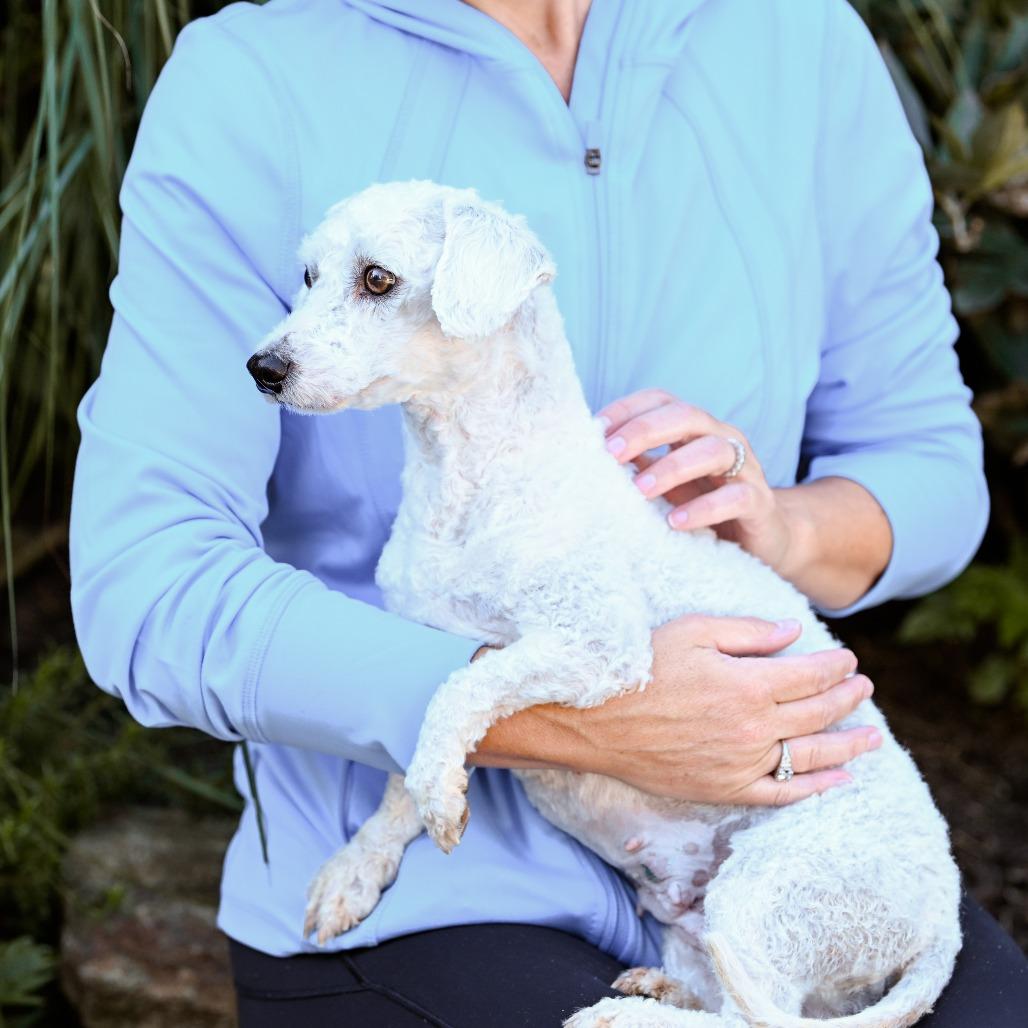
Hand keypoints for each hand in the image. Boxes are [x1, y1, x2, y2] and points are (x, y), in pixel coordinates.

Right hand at [476, 615, 879, 804]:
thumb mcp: (693, 631)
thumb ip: (748, 633)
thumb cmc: (642, 667)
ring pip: (810, 756)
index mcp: (748, 684)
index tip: (849, 660)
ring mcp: (742, 763)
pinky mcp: (726, 788)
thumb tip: (794, 633)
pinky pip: (782, 793)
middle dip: (847, 698)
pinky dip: (815, 788)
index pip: (810, 675)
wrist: (597, 720)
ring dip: (847, 744)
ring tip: (872, 736)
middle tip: (864, 687)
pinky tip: (839, 779)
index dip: (835, 667)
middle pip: (817, 713)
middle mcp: (754, 728)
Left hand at [597, 389, 793, 572]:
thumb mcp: (665, 482)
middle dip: (645, 430)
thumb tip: (584, 457)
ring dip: (673, 467)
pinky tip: (676, 522)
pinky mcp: (759, 503)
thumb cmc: (704, 503)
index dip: (627, 408)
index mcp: (694, 429)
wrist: (763, 537)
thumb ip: (635, 465)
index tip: (592, 429)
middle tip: (610, 453)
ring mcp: (745, 468)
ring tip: (641, 490)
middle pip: (686, 416)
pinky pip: (736, 497)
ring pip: (714, 450)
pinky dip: (704, 509)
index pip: (660, 400)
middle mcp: (721, 438)